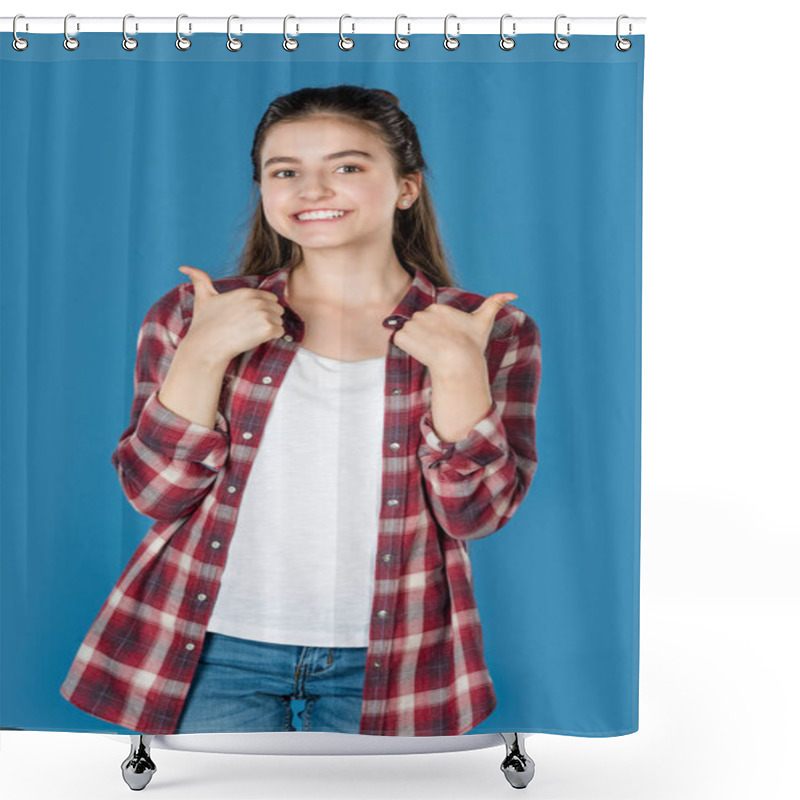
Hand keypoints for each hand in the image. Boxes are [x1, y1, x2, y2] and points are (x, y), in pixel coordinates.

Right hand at [178, 266, 285, 362]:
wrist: (206, 346)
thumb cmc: (204, 325)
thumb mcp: (202, 298)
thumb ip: (200, 280)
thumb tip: (184, 268)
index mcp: (246, 292)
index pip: (270, 298)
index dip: (262, 309)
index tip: (248, 318)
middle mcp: (256, 300)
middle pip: (277, 308)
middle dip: (268, 318)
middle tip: (250, 328)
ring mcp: (263, 314)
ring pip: (279, 320)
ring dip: (270, 328)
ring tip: (251, 333)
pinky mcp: (268, 328)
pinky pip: (280, 332)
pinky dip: (272, 337)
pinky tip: (256, 339)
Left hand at [393, 292, 517, 372]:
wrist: (459, 363)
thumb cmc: (471, 345)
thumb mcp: (484, 322)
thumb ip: (495, 304)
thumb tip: (514, 293)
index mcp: (438, 307)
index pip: (430, 319)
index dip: (437, 332)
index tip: (447, 340)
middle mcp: (424, 312)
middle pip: (418, 325)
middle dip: (426, 336)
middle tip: (440, 347)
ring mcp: (412, 324)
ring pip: (409, 333)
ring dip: (416, 342)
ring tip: (431, 350)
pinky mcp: (403, 336)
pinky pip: (399, 340)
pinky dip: (406, 347)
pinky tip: (420, 352)